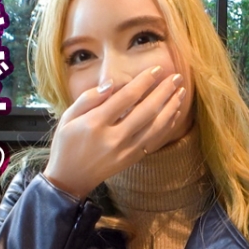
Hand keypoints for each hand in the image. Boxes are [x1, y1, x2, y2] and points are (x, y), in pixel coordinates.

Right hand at [42, 66, 185, 198]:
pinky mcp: (132, 159)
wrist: (70, 179)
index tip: (156, 69)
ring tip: (181, 92)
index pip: (126, 97)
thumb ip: (88, 98)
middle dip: (164, 92)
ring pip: (155, 127)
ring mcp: (126, 150)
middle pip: (146, 111)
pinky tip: (175, 113)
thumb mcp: (67, 117)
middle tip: (176, 77)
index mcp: (95, 123)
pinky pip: (155, 140)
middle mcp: (114, 138)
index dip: (144, 82)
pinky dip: (167, 126)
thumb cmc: (67, 144)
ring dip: (171, 108)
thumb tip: (111, 84)